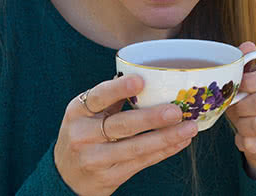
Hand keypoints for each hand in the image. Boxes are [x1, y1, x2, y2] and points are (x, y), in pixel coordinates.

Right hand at [54, 75, 198, 195]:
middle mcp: (83, 135)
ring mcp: (95, 158)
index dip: (119, 89)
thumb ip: (111, 98)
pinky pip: (142, 162)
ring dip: (166, 137)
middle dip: (151, 118)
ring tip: (189, 128)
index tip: (140, 81)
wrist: (66, 178)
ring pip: (135, 147)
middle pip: (121, 125)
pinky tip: (181, 141)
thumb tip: (149, 76)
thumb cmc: (84, 135)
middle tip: (176, 111)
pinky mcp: (109, 176)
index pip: (98, 97)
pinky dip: (164, 151)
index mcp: (78, 111)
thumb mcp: (86, 114)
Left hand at [225, 41, 255, 178]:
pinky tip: (244, 137)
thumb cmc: (248, 99)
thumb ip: (243, 62)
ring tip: (240, 123)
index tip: (237, 87)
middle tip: (234, 108)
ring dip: (241, 126)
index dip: (250, 82)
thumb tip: (248, 46)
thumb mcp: (243, 80)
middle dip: (240, 108)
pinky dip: (243, 141)